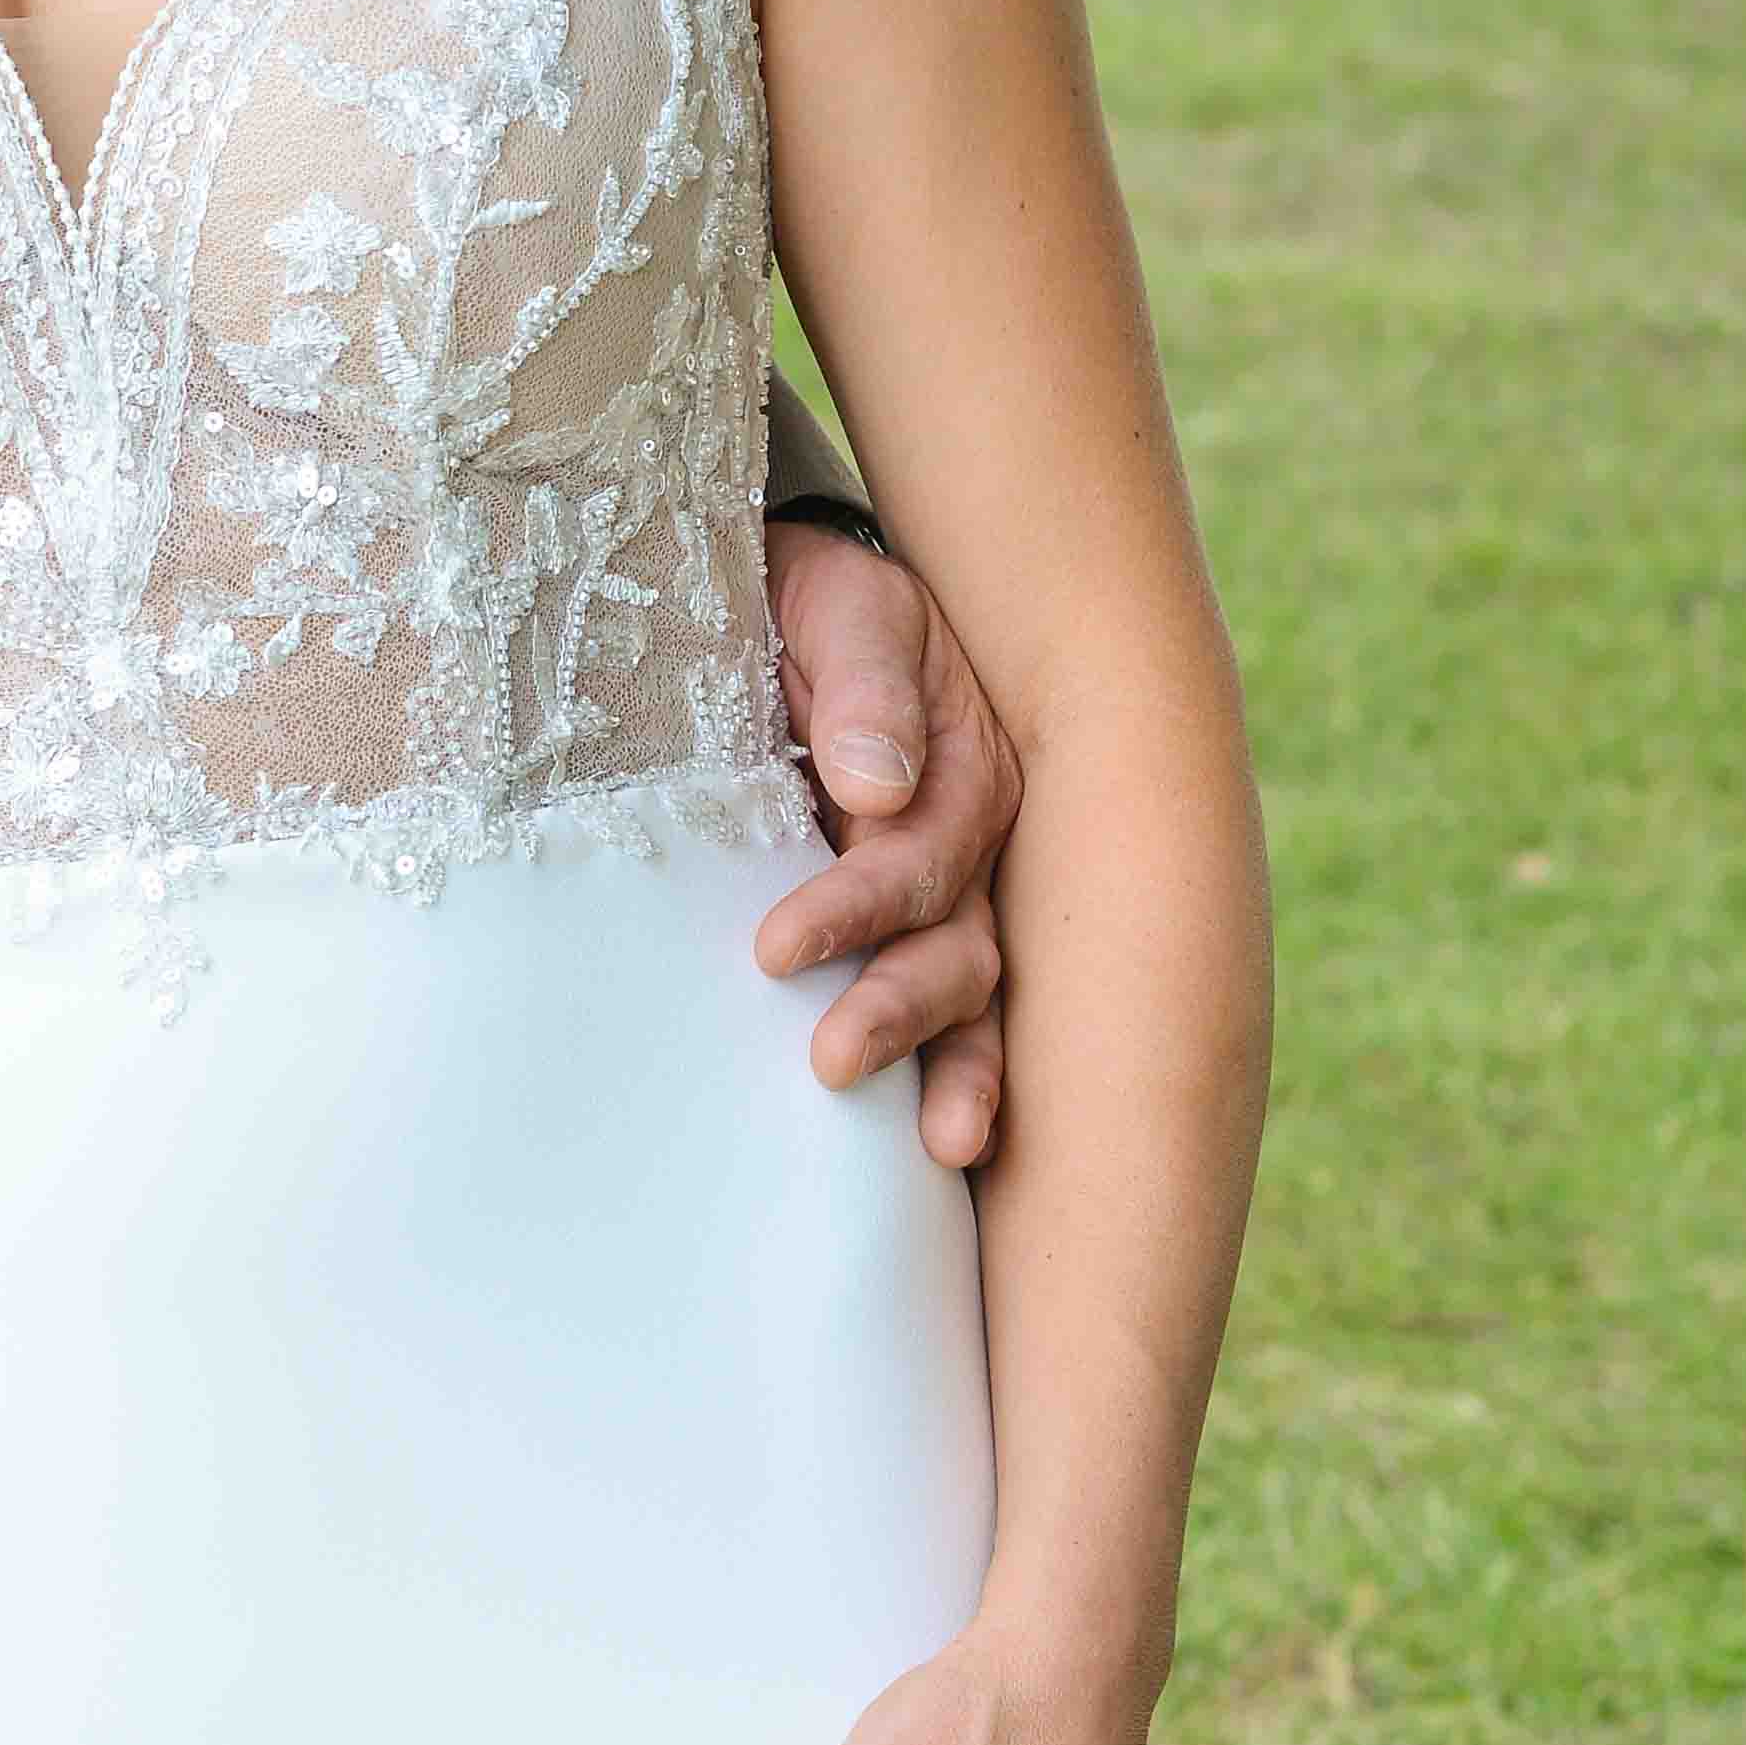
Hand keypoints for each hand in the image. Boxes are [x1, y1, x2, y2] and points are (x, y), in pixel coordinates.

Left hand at [755, 513, 1019, 1167]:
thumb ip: (865, 686)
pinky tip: (934, 1153)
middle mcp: (971, 845)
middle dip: (903, 1011)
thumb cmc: (815, 600)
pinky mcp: (895, 921)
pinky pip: (937, 1007)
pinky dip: (942, 1071)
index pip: (923, 861)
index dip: (856, 910)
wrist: (786, 591)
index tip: (775, 948)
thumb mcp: (846, 609)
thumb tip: (876, 784)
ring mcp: (943, 892)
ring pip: (966, 994)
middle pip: (961, 949)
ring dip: (945, 1065)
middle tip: (832, 1060)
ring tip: (929, 1146)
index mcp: (968, 770)